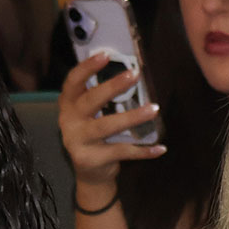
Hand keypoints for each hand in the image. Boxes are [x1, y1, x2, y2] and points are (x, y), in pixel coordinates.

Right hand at [58, 51, 162, 199]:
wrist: (90, 174)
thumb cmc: (95, 136)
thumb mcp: (91, 115)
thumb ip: (101, 97)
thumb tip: (130, 73)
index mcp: (68, 105)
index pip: (73, 82)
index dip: (87, 68)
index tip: (105, 55)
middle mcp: (68, 122)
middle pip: (90, 101)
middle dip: (112, 87)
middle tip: (133, 75)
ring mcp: (78, 142)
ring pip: (106, 126)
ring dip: (132, 117)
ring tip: (153, 109)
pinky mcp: (92, 159)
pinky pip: (122, 152)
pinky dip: (143, 151)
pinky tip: (160, 148)